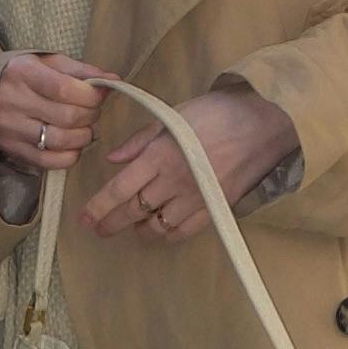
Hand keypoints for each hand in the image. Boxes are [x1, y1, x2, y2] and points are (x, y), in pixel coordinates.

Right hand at [0, 48, 105, 177]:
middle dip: (90, 115)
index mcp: (23, 73)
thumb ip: (80, 71)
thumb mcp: (47, 63)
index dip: (90, 96)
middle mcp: (13, 101)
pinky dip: (69, 155)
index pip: (64, 89)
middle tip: (91, 111)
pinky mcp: (12, 149)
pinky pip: (50, 161)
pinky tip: (71, 145)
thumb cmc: (22, 76)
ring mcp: (11, 129)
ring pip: (61, 141)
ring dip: (83, 136)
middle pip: (67, 117)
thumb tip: (113, 81)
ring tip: (82, 127)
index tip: (98, 95)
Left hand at [80, 82, 298, 241]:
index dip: (99, 207)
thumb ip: (140, 140)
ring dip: (139, 230)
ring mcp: (195, 199)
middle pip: (134, 212)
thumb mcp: (172, 116)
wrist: (263, 124)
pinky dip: (166, 235)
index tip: (84, 218)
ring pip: (157, 227)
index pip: (120, 189)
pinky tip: (158, 230)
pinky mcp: (215, 209)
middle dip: (111, 223)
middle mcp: (174, 182)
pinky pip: (183, 232)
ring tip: (130, 227)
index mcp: (160, 155)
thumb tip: (113, 160)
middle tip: (99, 229)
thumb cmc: (216, 113)